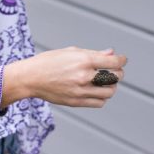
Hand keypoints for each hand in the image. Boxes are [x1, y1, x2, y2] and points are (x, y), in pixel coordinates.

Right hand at [0, 47, 126, 109]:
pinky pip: (99, 102)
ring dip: (111, 86)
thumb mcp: (71, 51)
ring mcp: (80, 91)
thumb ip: (93, 53)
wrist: (31, 78)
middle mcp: (84, 76)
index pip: (113, 62)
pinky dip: (102, 97)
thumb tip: (111, 54)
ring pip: (109, 92)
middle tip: (114, 70)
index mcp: (83, 60)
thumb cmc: (50, 61)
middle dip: (118, 73)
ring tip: (105, 81)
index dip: (122, 60)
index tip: (122, 60)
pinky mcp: (76, 102)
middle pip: (114, 78)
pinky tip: (96, 90)